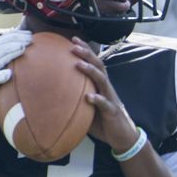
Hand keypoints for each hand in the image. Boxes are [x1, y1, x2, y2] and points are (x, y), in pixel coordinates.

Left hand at [69, 37, 139, 152]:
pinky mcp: (112, 112)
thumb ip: (77, 99)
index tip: (73, 40)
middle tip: (74, 45)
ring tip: (79, 64)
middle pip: (98, 66)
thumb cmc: (103, 121)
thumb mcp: (88, 108)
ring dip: (91, 71)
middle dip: (87, 54)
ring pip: (102, 80)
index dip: (85, 51)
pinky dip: (97, 99)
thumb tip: (54, 96)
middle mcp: (107, 89)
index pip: (94, 64)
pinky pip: (105, 104)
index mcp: (101, 86)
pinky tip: (89, 97)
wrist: (122, 136)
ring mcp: (110, 99)